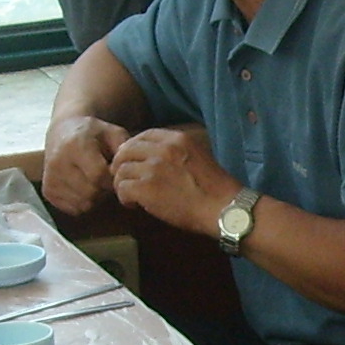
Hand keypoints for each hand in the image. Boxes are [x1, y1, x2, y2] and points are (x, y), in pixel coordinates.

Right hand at [41, 116, 129, 215]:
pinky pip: (74, 209)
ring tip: (95, 182)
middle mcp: (58, 162)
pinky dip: (84, 202)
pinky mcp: (47, 191)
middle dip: (105, 190)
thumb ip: (124, 151)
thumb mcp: (113, 133)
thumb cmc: (93, 134)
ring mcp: (50, 178)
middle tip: (106, 180)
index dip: (112, 180)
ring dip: (95, 198)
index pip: (99, 175)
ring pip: (84, 203)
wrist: (62, 132)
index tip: (115, 175)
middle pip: (91, 192)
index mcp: (75, 146)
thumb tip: (128, 173)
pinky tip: (83, 188)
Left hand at [110, 125, 240, 236]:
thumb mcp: (198, 156)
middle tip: (127, 179)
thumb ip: (176, 152)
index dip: (134, 148)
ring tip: (132, 196)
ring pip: (120, 170)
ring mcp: (153, 168)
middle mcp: (162, 149)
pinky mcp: (146, 188)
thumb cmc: (215, 189)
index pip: (144, 135)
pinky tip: (134, 205)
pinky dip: (125, 198)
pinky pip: (122, 188)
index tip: (135, 162)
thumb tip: (153, 158)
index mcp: (177, 139)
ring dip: (122, 184)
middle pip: (126, 150)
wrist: (224, 209)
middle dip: (122, 165)